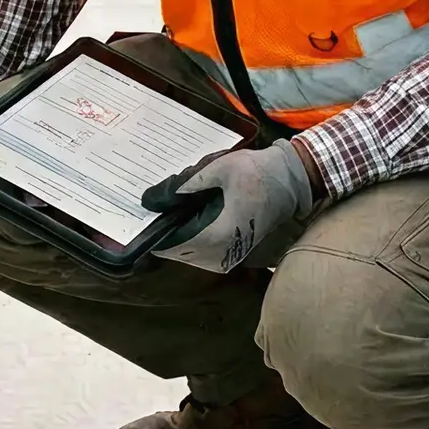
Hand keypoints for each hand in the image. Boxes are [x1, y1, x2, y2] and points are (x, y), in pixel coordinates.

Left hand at [143, 140, 317, 273]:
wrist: (289, 180)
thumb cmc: (255, 172)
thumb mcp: (216, 170)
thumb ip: (183, 186)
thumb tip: (152, 199)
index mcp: (218, 235)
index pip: (173, 243)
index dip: (153, 231)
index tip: (139, 217)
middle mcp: (222, 254)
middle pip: (177, 251)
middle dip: (162, 233)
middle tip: (151, 209)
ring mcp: (228, 257)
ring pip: (188, 255)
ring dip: (175, 237)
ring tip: (165, 212)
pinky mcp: (232, 253)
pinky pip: (201, 254)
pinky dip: (188, 239)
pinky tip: (183, 218)